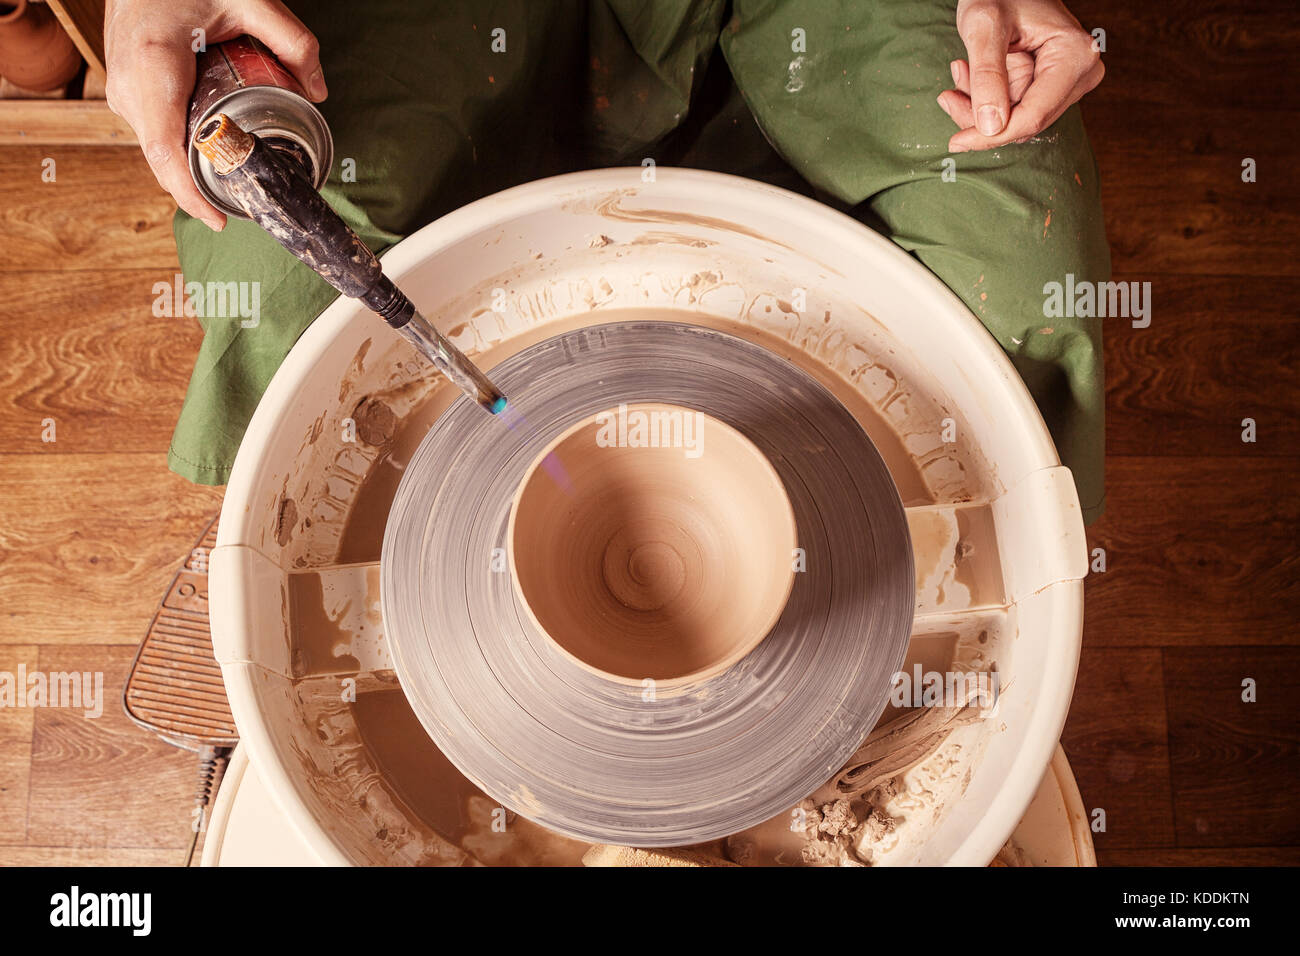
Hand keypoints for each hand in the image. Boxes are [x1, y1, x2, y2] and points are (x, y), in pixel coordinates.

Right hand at [104, 0, 326, 229]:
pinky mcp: (127, 93)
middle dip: (202, 187)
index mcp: (154, 66)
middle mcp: (130, 86)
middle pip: (165, 158)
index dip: (190, 195)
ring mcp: (122, 92)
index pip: (166, 151)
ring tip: (235, 175)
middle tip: (245, 203)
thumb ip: (291, 40)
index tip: (218, 220)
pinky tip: (215, 150)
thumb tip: (319, 89)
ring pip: (161, 148)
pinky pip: (156, 134)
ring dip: (197, 165)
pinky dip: (185, 147)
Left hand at [937, 0, 1102, 152]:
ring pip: (1016, 120)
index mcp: (1074, 56)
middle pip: (1024, 122)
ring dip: (978, 106)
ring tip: (959, 71)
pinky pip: (1014, 109)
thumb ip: (986, 75)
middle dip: (980, 117)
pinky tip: (969, 73)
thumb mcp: (984, 26)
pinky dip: (985, 99)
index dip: (991, 136)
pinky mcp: (1052, 86)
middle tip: (948, 95)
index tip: (956, 141)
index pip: (1033, 116)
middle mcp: (1081, 73)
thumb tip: (991, 128)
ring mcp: (1068, 82)